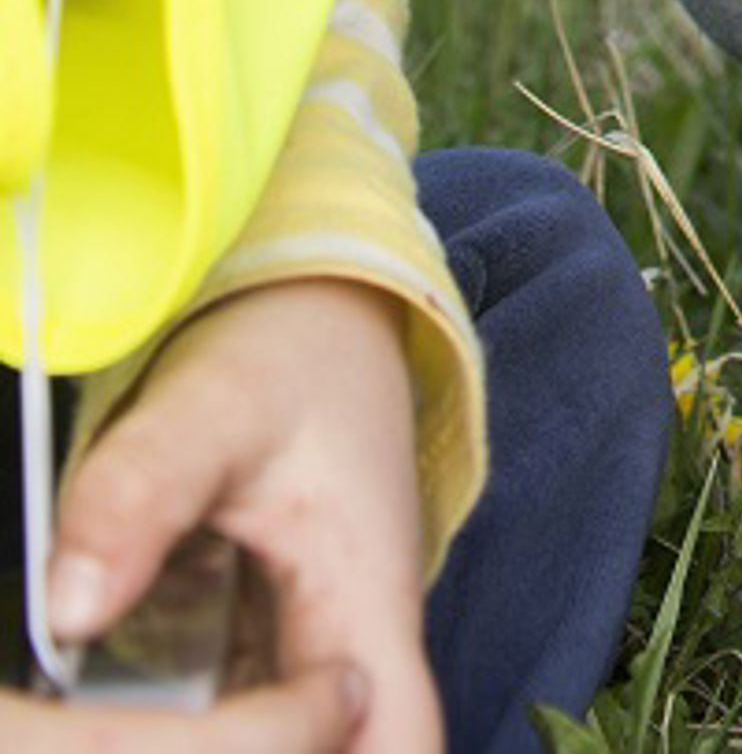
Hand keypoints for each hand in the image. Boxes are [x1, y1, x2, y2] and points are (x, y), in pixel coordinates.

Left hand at [40, 279, 437, 751]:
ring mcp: (311, 653)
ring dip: (214, 743)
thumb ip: (139, 495)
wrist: (311, 310)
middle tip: (135, 730)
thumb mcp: (212, 405)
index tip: (233, 752)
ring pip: (282, 743)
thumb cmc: (289, 353)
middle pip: (334, 753)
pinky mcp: (271, 650)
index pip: (393, 740)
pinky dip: (187, 728)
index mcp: (366, 597)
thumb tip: (70, 608)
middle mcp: (353, 644)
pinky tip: (121, 706)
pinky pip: (240, 723)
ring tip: (122, 718)